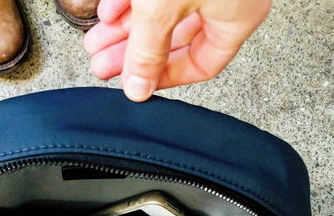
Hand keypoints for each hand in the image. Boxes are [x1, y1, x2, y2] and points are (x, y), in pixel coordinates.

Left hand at [84, 0, 271, 101]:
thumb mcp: (163, 7)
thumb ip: (148, 51)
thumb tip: (137, 88)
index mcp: (238, 16)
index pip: (203, 64)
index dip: (165, 77)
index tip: (137, 83)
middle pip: (174, 39)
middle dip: (132, 53)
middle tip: (104, 65)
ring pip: (160, 11)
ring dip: (124, 29)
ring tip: (95, 42)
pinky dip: (130, 0)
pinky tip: (108, 10)